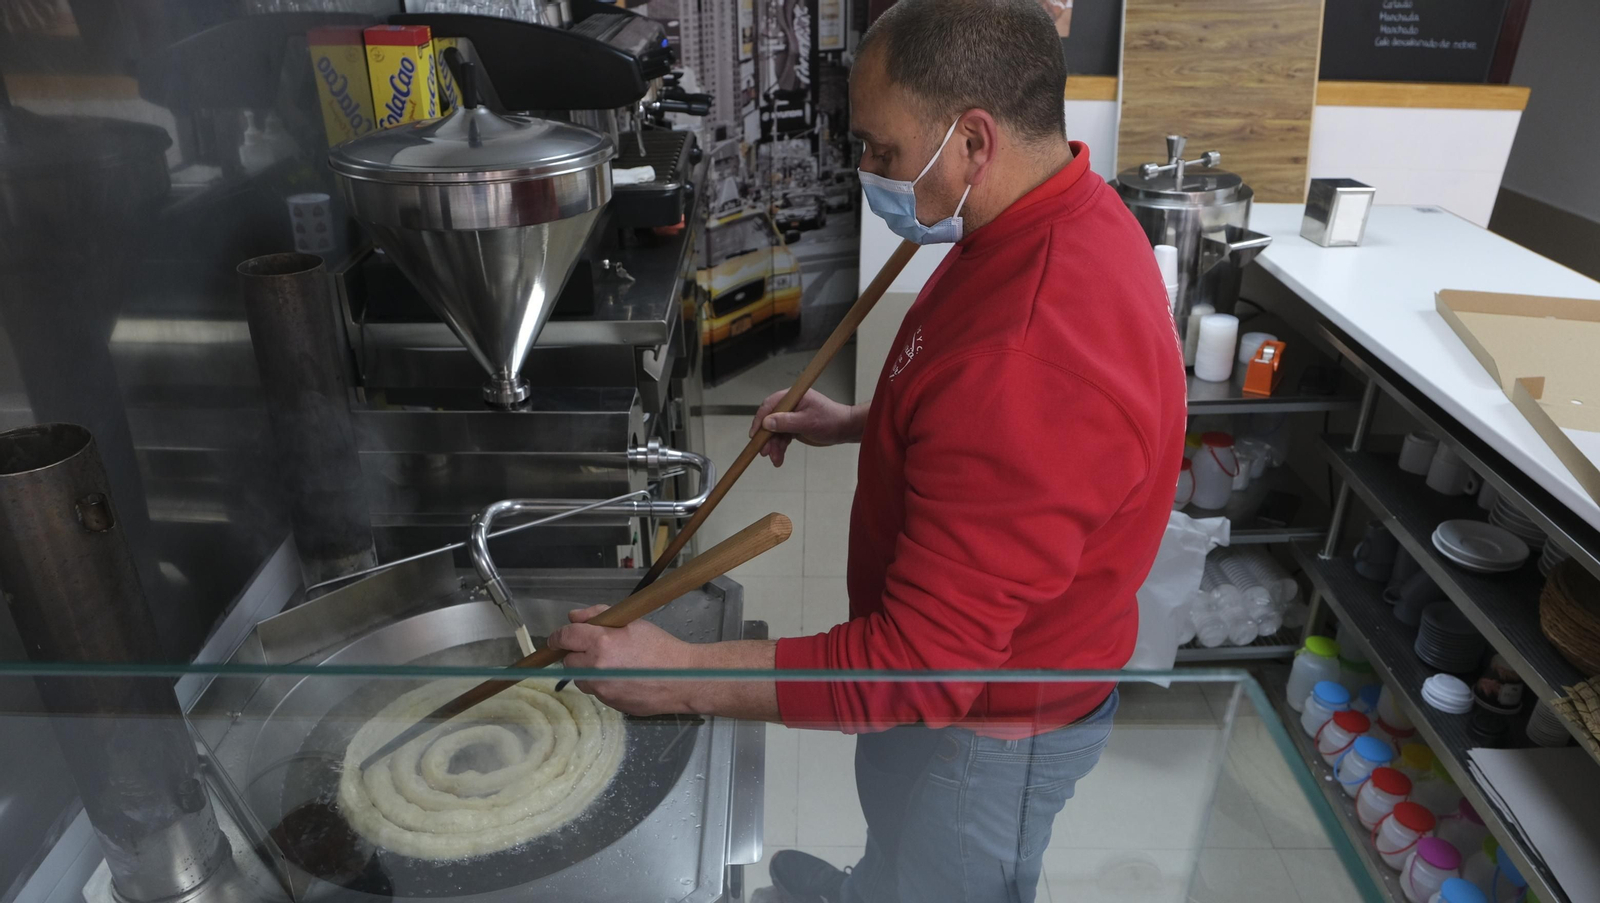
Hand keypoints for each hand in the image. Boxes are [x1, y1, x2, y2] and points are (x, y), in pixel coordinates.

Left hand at [546, 605, 696, 714]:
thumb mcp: (631, 622)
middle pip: (568, 661)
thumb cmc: (660, 647)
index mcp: (601, 642)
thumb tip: (573, 617)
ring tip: (613, 665)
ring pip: (581, 678)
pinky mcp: (609, 704)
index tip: (556, 639)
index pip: (565, 637)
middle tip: (597, 649)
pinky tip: (623, 678)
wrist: (682, 678)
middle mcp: (597, 667)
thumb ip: (598, 615)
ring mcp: (602, 689)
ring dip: (588, 671)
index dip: (558, 637)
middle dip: (577, 654)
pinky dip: (603, 684)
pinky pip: (596, 691)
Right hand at [750, 389, 860, 466]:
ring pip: (775, 432)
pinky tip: (779, 458)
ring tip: (775, 459)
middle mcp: (790, 405)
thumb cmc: (831, 420)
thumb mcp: (808, 422)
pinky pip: (782, 438)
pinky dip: (780, 448)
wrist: (844, 429)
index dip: (760, 420)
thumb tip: (767, 422)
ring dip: (773, 446)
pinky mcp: (793, 427)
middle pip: (770, 421)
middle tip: (764, 452)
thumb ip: (786, 422)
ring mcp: (791, 416)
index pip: (770, 406)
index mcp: (793, 397)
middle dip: (767, 438)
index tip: (755, 435)